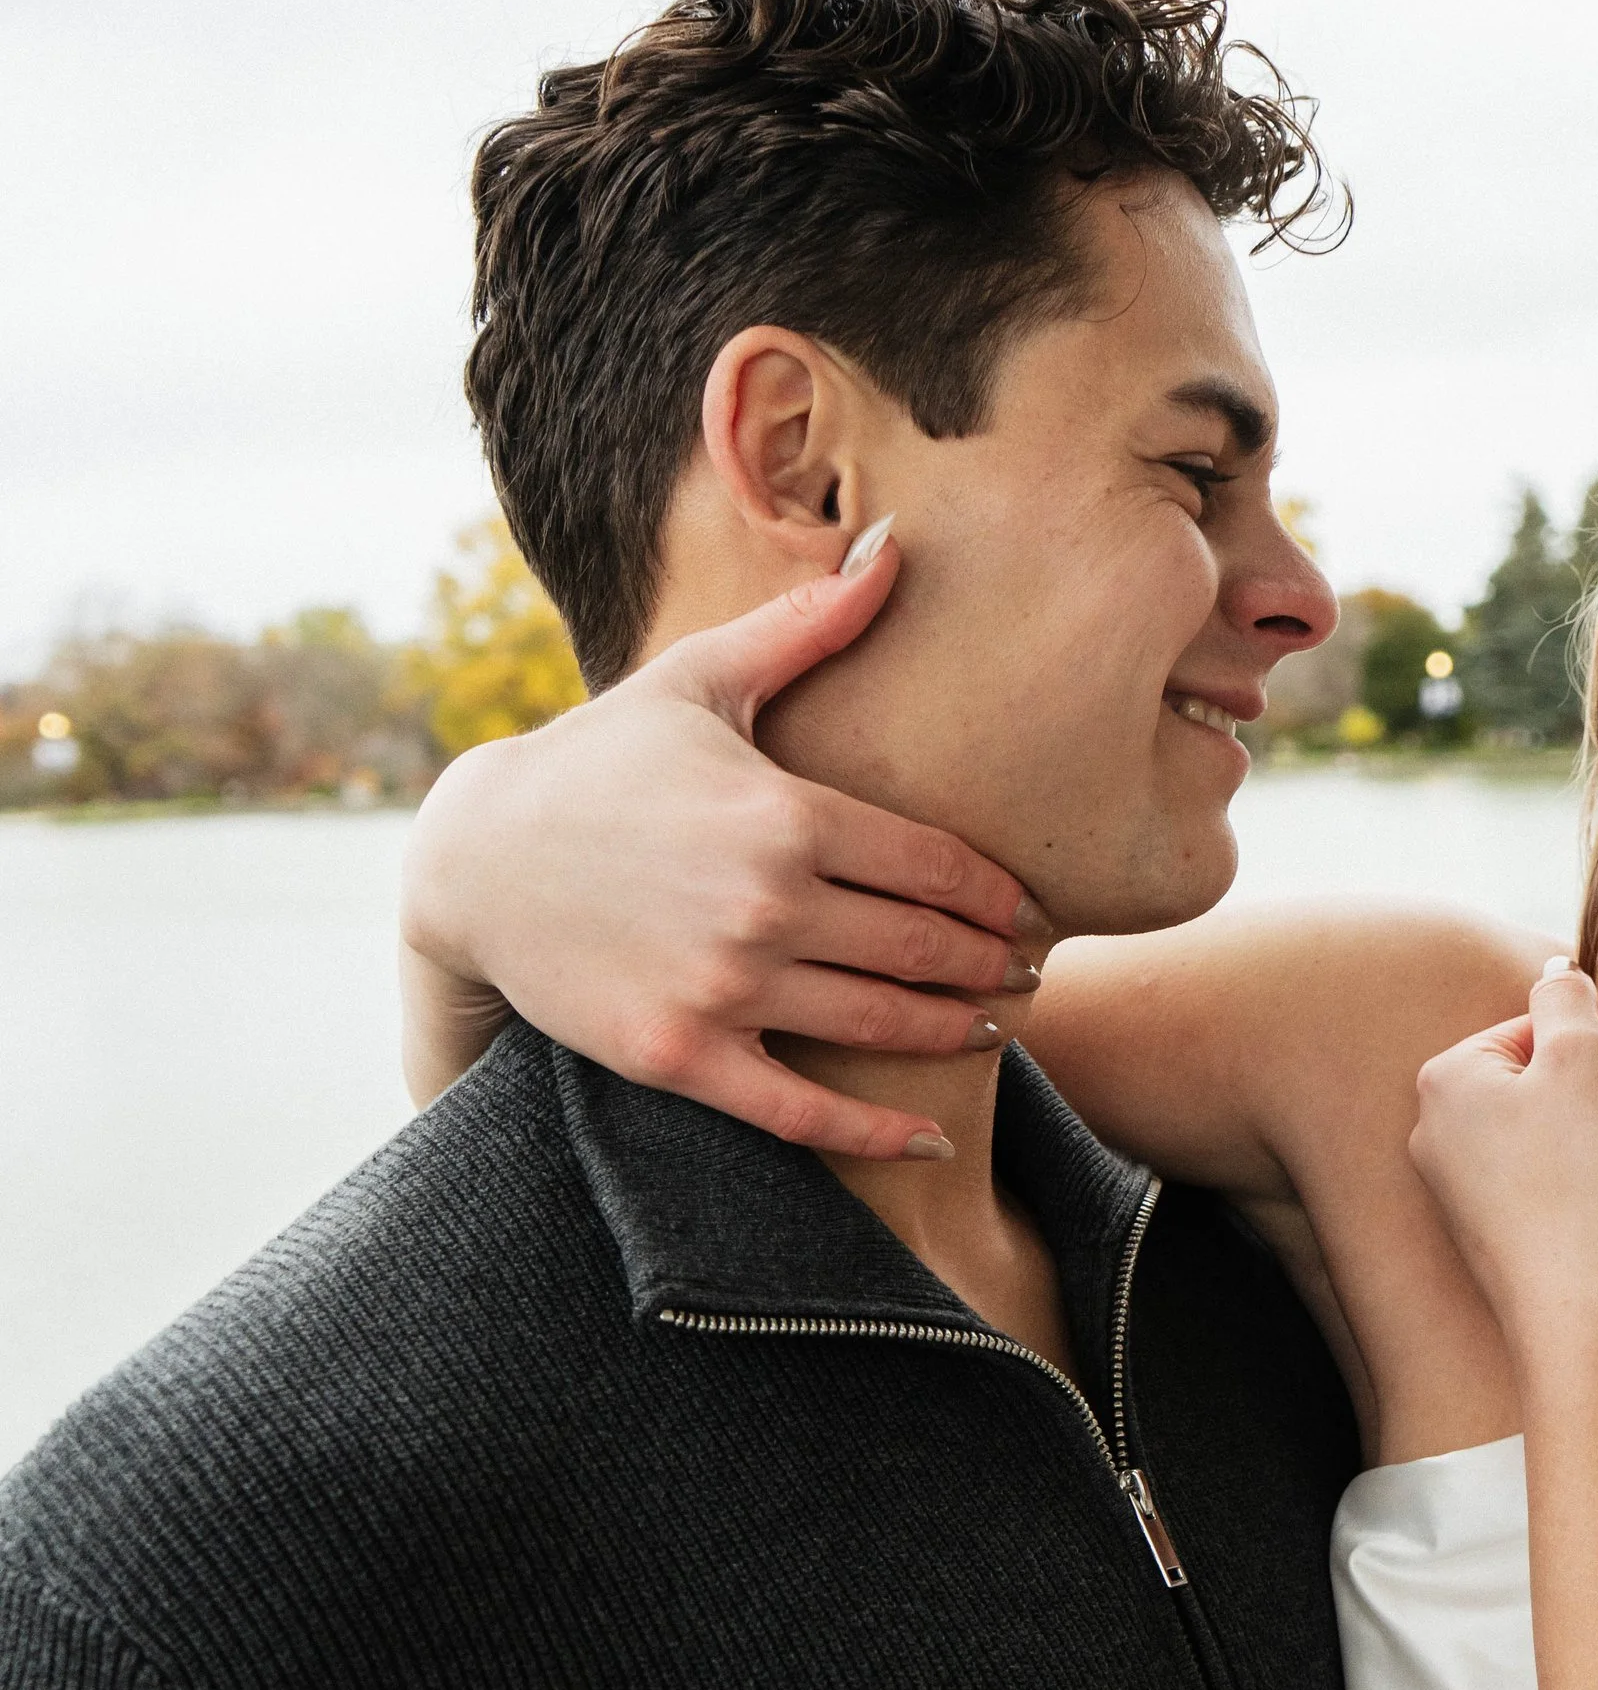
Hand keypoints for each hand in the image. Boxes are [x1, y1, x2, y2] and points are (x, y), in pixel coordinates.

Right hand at [399, 540, 1038, 1159]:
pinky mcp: (681, 1054)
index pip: (937, 865)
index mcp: (785, 812)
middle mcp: (765, 904)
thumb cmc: (597, 760)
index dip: (999, 897)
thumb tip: (897, 548)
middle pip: (926, 948)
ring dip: (957, 1030)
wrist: (474, 859)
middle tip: (1032, 972)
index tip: (1029, 912)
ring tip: (997, 1024)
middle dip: (993, 964)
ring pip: (883, 1023)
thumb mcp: (696, 682)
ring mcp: (724, 986)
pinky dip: (877, 1134)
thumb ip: (806, 626)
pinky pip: (802, 1111)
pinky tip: (934, 1140)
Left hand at [1410, 957, 1597, 1334]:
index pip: (1549, 1030)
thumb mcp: (1579, 1061)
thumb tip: (1556, 970)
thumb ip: (1568, 1001)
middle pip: (1583, 1089)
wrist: (1571, 1308)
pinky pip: (1597, 1190)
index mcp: (1457, 1080)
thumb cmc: (1569, 1175)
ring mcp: (1493, 1191)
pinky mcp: (1530, 1238)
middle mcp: (1462, 1133)